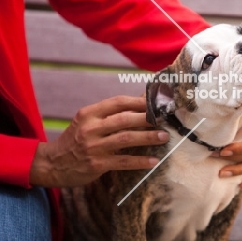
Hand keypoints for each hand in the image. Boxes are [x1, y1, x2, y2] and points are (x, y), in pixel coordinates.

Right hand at [30, 96, 168, 186]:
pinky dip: (140, 161)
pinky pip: (123, 161)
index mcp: (89, 113)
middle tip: (164, 120)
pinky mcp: (97, 164)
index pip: (117, 102)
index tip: (156, 102)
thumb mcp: (88, 121)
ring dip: (148, 138)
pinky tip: (153, 161)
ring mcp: (93, 147)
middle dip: (147, 119)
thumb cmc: (77, 139)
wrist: (53, 164)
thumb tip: (141, 101)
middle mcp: (91, 128)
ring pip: (126, 139)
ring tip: (164, 137)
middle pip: (124, 119)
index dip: (138, 101)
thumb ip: (111, 113)